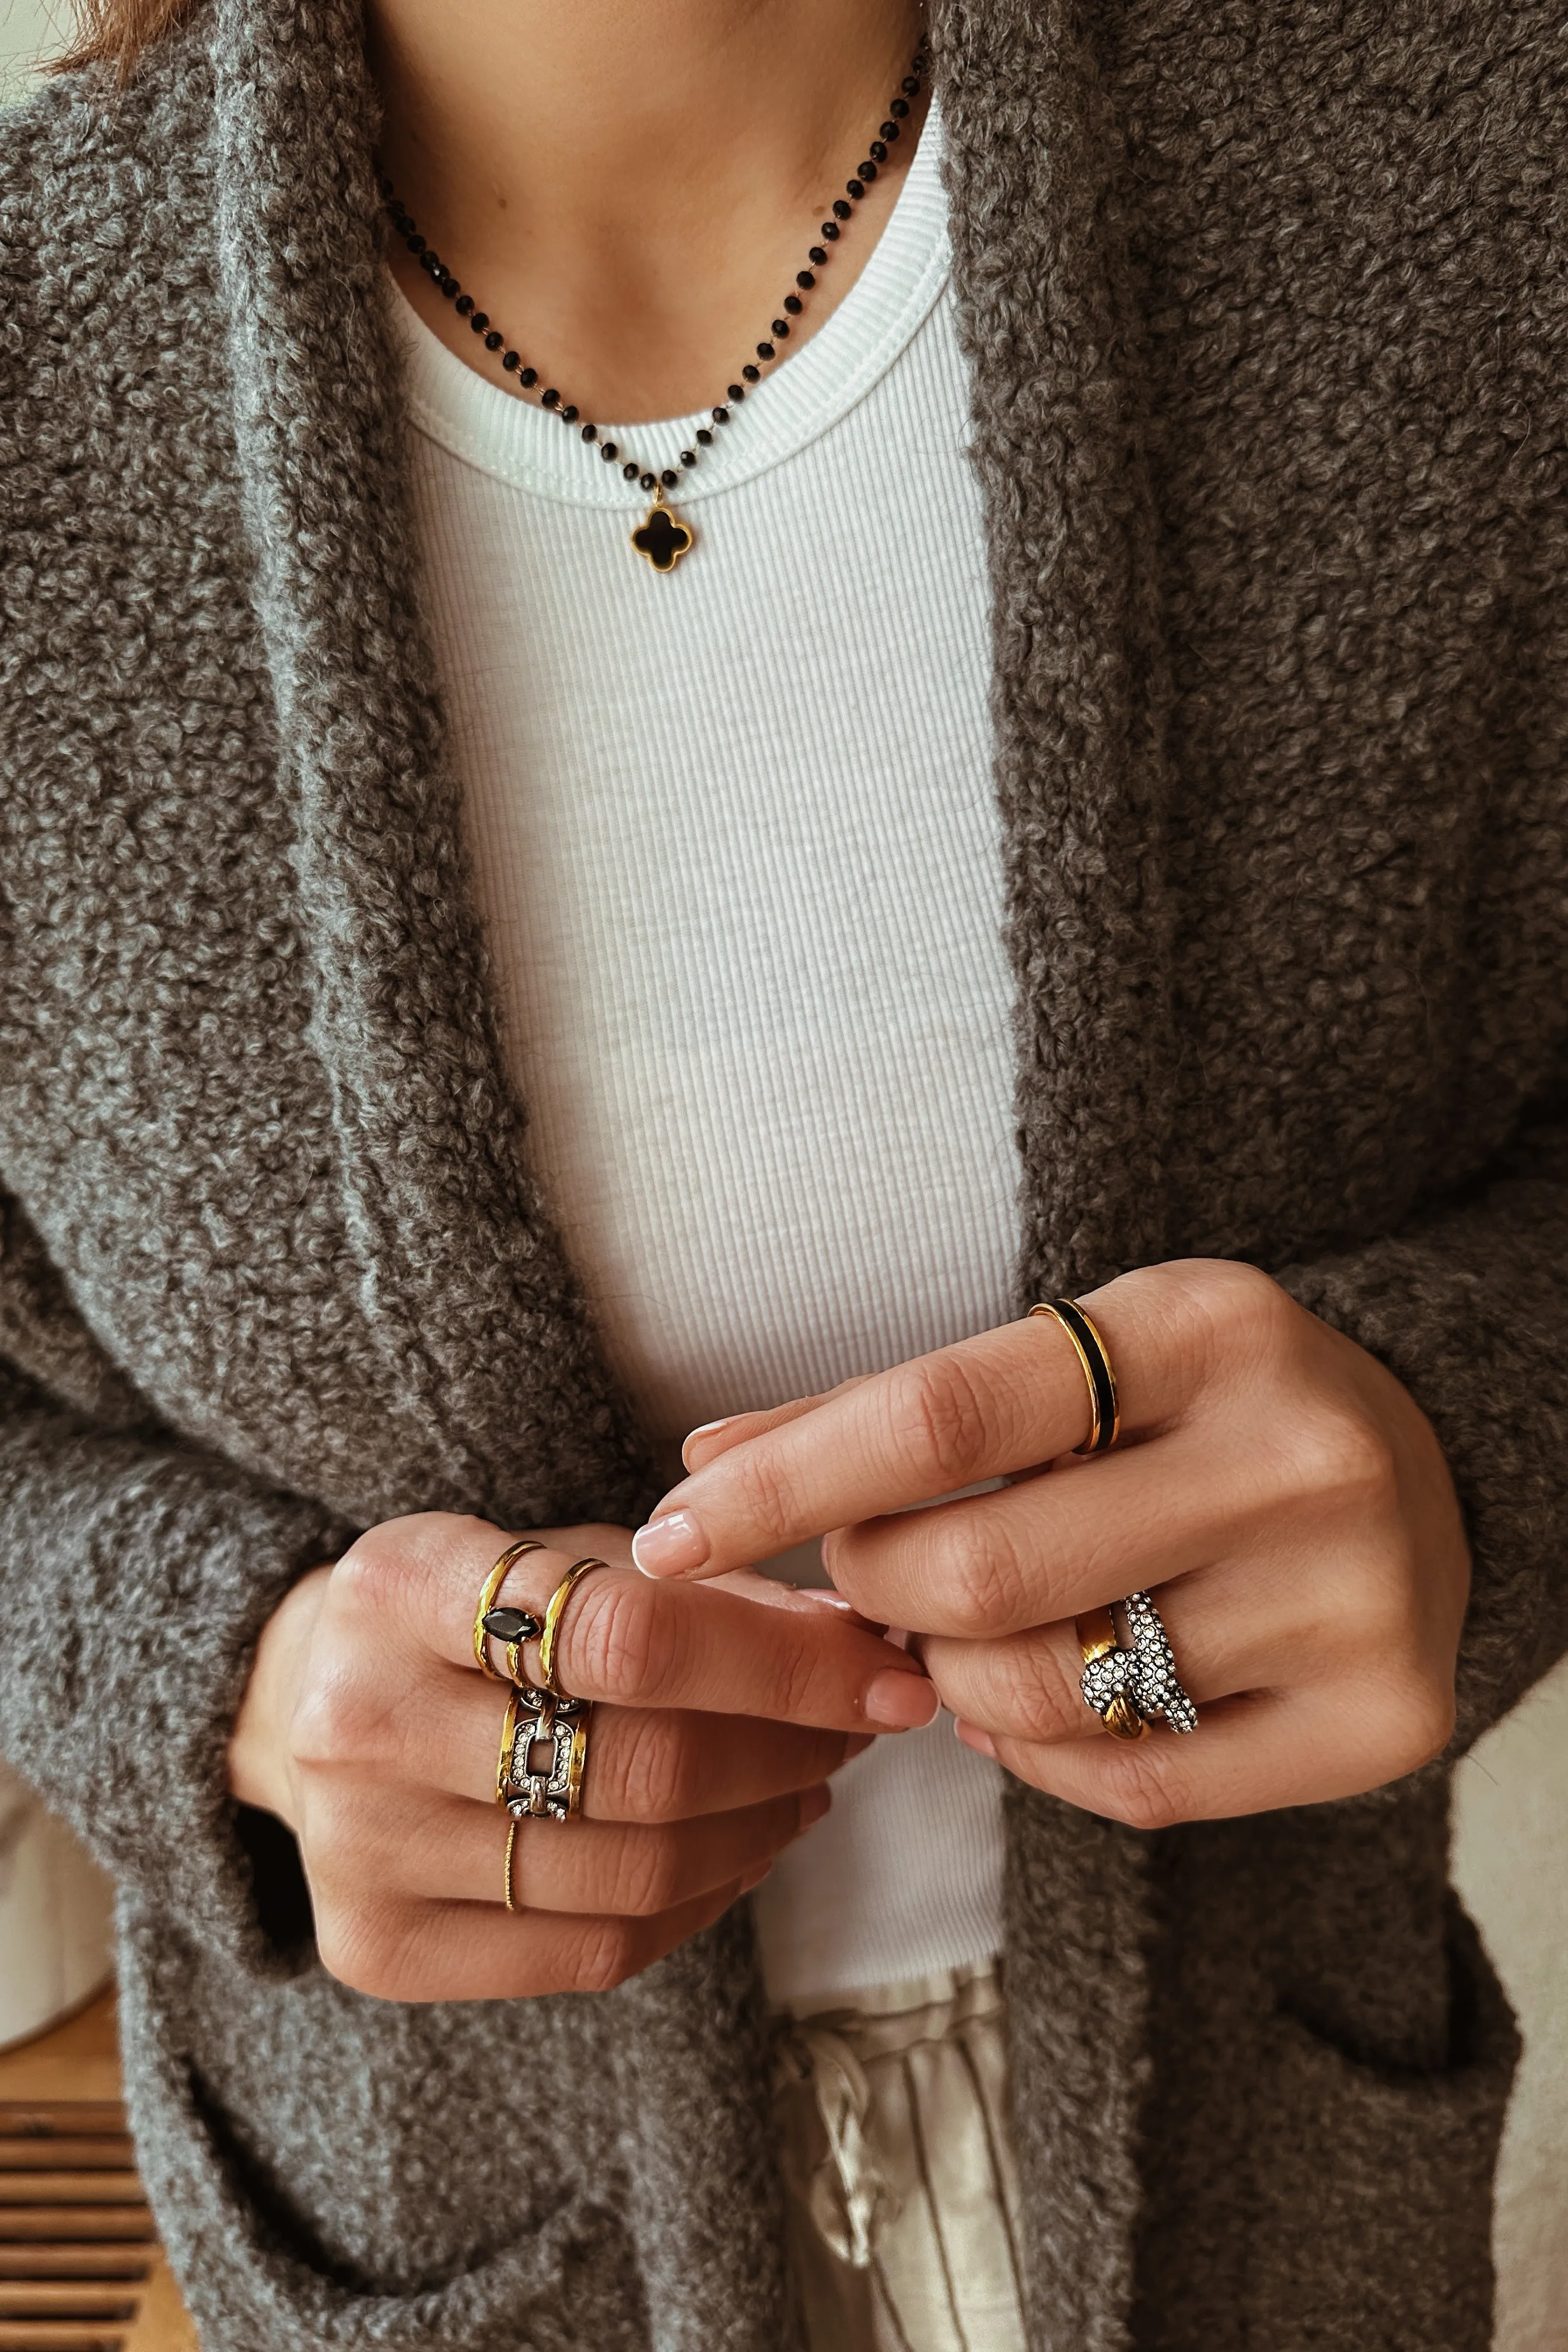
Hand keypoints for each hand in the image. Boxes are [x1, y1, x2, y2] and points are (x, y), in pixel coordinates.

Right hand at [227, 1513, 935, 1998]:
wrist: (306, 1699)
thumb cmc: (470, 1614)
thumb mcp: (559, 1551)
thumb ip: (701, 1587)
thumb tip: (859, 1644)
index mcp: (399, 1582)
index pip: (629, 1633)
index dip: (782, 1664)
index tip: (887, 1675)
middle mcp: (357, 1719)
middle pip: (638, 1767)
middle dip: (789, 1751)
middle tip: (857, 1730)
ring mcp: (359, 1848)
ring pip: (629, 1873)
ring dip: (760, 1830)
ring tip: (809, 1787)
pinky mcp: (376, 1948)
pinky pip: (591, 1954)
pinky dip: (699, 1904)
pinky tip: (741, 1850)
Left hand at [629, 1261, 1471, 1825]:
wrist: (1430, 1466)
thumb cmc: (1200, 1406)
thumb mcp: (1074, 1358)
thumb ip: (888, 1411)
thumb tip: (702, 1464)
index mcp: (1203, 1327)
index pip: (940, 1414)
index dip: (783, 1484)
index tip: (665, 1533)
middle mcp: (1293, 1458)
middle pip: (976, 1575)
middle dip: (873, 1591)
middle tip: (869, 1578)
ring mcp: (1349, 1598)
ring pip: (1041, 1697)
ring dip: (951, 1681)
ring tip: (970, 1633)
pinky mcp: (1381, 1720)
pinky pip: (1132, 1788)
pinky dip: (1042, 1758)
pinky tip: (1049, 1699)